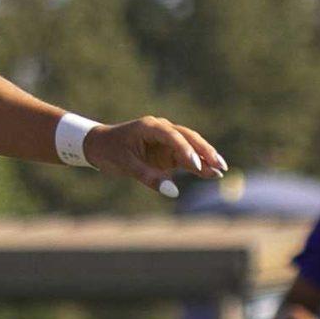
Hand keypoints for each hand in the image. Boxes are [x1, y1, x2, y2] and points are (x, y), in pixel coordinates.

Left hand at [87, 115, 226, 195]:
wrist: (99, 146)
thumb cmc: (109, 151)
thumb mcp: (126, 165)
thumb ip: (149, 177)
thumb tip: (173, 192)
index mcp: (150, 127)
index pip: (173, 136)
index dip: (186, 150)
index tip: (196, 166)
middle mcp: (162, 130)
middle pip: (189, 138)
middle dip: (205, 151)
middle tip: (219, 165)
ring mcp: (167, 140)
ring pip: (191, 146)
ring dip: (205, 158)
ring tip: (220, 170)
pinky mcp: (168, 151)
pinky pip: (186, 157)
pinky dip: (198, 165)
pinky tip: (211, 172)